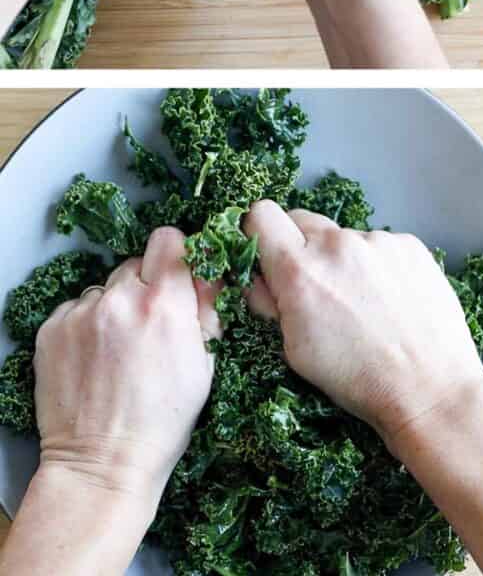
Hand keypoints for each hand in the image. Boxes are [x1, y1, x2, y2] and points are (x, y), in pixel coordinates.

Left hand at [33, 228, 220, 505]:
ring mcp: (80, 315)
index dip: (177, 255)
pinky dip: (88, 325)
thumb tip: (209, 274)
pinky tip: (96, 357)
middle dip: (147, 287)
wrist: (102, 464)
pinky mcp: (51, 330)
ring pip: (105, 288)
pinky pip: (77, 308)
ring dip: (116, 306)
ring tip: (119, 348)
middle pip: (137, 264)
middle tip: (152, 323)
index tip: (179, 275)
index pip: (170, 240)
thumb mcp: (205, 362)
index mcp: (164, 305)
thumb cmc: (163, 420)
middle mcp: (119, 300)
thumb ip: (207, 309)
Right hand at [244, 202, 482, 449]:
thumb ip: (272, 302)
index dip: (258, 233)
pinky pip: (380, 245)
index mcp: (301, 272)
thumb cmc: (360, 379)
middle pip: (302, 220)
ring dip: (344, 260)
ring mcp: (379, 241)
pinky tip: (391, 300)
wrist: (429, 386)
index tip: (266, 252)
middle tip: (316, 287)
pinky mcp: (410, 244)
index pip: (261, 216)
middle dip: (300, 248)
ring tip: (364, 304)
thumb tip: (258, 276)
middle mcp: (339, 246)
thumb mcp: (295, 350)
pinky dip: (378, 265)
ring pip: (344, 237)